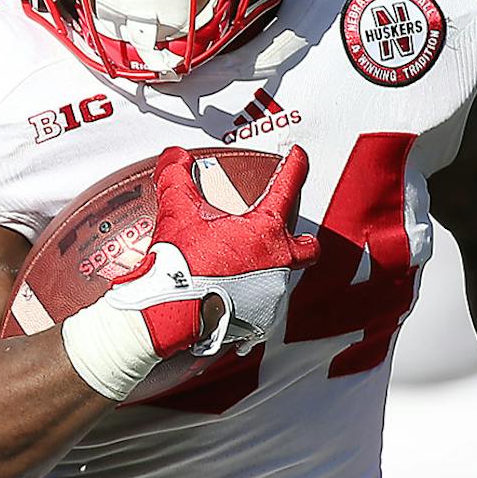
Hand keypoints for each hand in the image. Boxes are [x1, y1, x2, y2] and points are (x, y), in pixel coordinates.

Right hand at [104, 146, 319, 356]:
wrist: (170, 312)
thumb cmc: (180, 269)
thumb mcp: (177, 213)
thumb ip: (177, 179)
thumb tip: (175, 158)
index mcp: (264, 231)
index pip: (287, 188)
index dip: (295, 167)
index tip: (298, 158)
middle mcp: (277, 262)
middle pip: (306, 247)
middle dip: (302, 240)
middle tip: (288, 236)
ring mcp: (271, 293)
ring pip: (281, 277)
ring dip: (267, 270)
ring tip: (242, 267)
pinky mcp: (258, 319)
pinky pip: (261, 303)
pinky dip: (249, 296)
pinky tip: (229, 293)